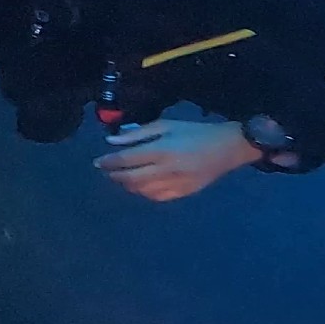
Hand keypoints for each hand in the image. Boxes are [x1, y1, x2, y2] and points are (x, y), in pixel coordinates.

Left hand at [92, 119, 260, 201]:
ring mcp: (176, 184)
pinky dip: (144, 193)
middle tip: (107, 171)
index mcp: (161, 150)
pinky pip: (157, 198)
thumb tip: (112, 142)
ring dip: (128, 185)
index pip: (126, 160)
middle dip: (115, 176)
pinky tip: (140, 186)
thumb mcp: (165, 125)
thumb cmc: (193, 131)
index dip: (109, 162)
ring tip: (122, 177)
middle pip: (131, 178)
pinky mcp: (183, 193)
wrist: (226, 148)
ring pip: (142, 191)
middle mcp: (166, 170)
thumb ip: (137, 134)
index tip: (98, 162)